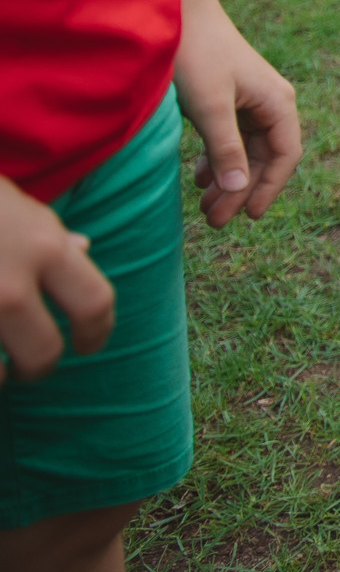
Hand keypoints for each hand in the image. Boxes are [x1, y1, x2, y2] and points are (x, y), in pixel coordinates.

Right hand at [0, 178, 113, 380]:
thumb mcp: (14, 205)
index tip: (88, 344)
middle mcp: (10, 283)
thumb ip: (48, 234)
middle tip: (28, 367)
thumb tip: (83, 247)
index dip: (96, 332)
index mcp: (44, 247)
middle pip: (43, 352)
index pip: (94, 302)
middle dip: (38, 366)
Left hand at [174, 18, 302, 227]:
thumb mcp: (210, 107)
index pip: (285, 156)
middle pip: (264, 158)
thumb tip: (236, 191)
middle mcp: (270, 104)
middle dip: (241, 190)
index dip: (269, 189)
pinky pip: (231, 139)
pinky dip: (218, 160)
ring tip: (204, 207)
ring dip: (228, 179)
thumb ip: (226, 150)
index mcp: (278, 103)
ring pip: (246, 151)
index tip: (249, 217)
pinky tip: (200, 179)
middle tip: (214, 221)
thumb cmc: (197, 55)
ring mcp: (250, 101)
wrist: (178, 13)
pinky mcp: (229, 99)